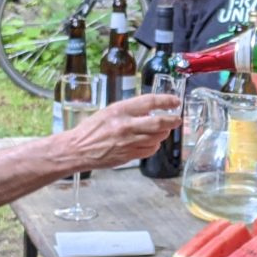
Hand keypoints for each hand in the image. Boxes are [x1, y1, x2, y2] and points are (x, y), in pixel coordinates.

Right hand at [61, 92, 179, 171]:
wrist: (78, 149)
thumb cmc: (91, 129)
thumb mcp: (109, 112)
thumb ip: (129, 111)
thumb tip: (151, 110)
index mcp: (120, 110)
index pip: (150, 102)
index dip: (166, 101)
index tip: (175, 102)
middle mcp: (126, 126)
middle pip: (159, 122)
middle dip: (172, 121)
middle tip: (177, 119)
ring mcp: (128, 142)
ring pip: (157, 138)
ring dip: (163, 134)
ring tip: (162, 131)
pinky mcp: (129, 156)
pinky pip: (150, 150)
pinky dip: (154, 145)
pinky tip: (151, 142)